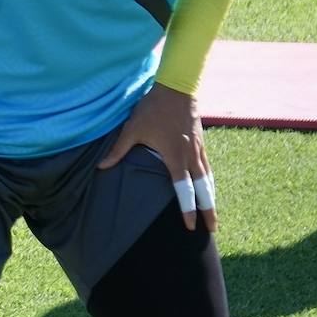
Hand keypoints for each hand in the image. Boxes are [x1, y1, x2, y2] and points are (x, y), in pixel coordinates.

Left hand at [98, 83, 215, 231]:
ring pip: (209, 179)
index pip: (184, 190)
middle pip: (204, 190)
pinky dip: (210, 180)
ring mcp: (199, 149)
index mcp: (175, 157)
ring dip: (212, 197)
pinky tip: (209, 185)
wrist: (176, 88)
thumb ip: (118, 150)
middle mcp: (191, 156)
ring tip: (214, 213)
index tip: (191, 226)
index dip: (188, 209)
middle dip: (209, 210)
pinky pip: (208, 166)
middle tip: (213, 229)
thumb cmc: (152, 108)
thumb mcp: (132, 129)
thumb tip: (101, 166)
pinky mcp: (201, 141)